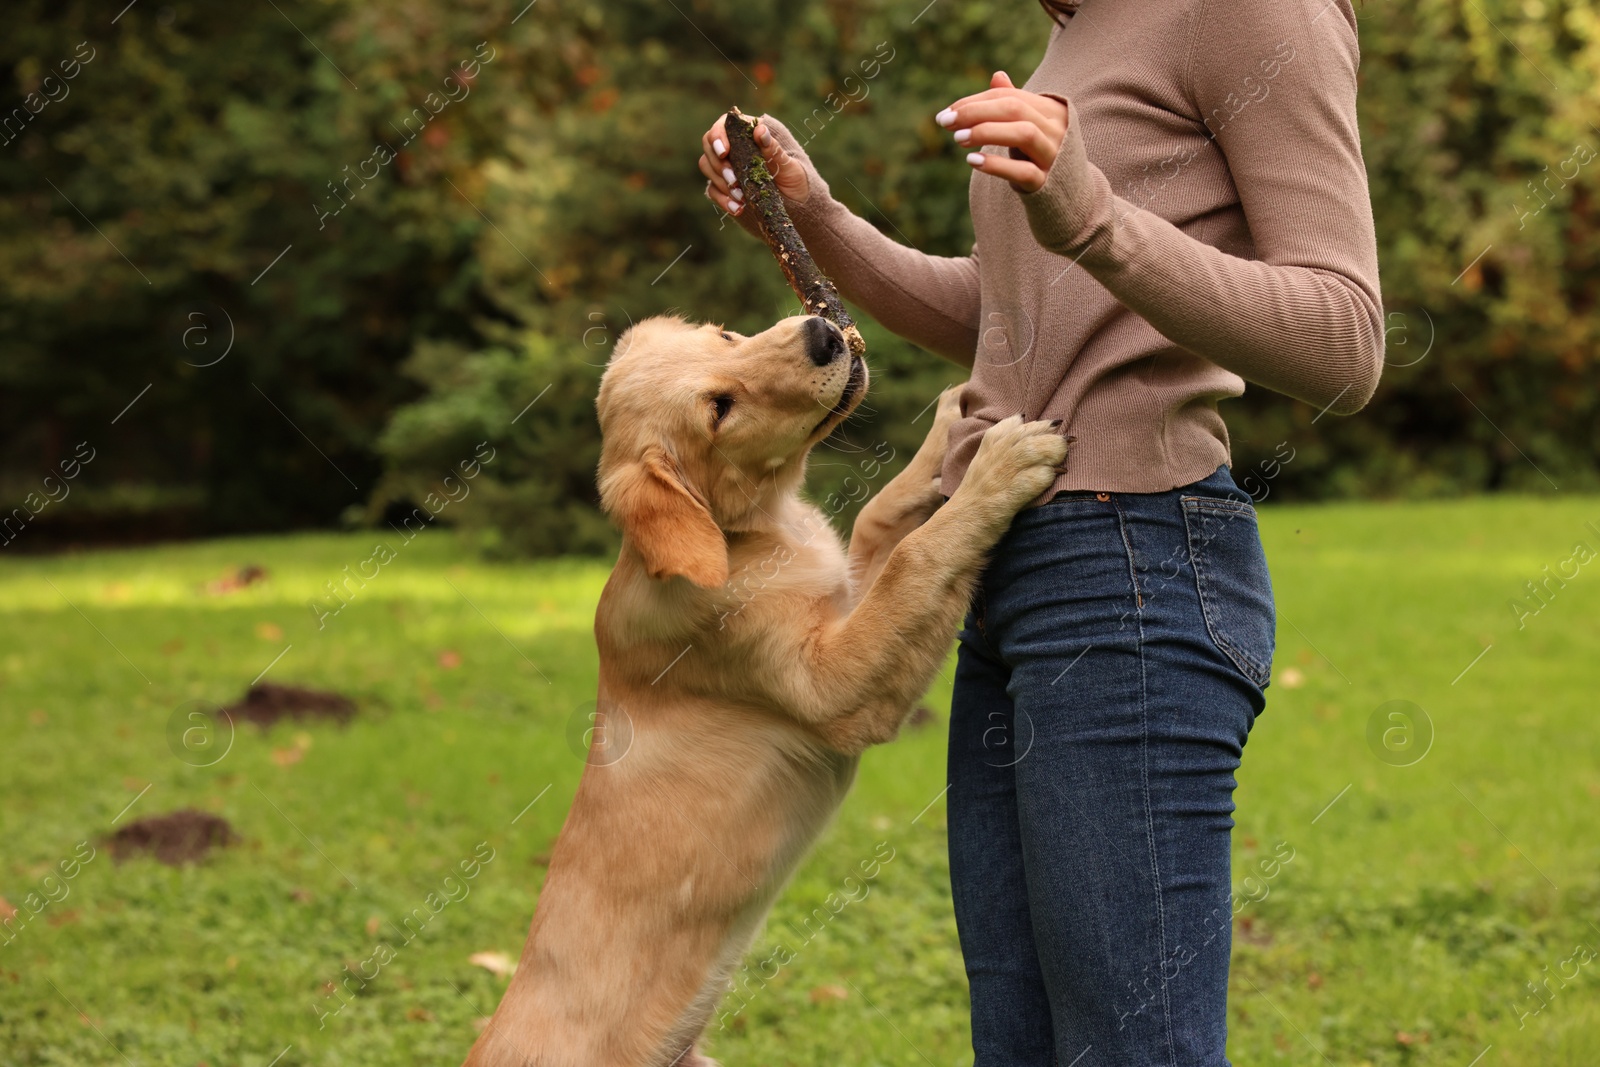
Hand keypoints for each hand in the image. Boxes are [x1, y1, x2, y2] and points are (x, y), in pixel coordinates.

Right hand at [699, 114, 809, 215]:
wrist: (798, 208)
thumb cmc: (797, 181)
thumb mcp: (789, 167)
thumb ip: (773, 150)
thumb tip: (760, 130)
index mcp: (749, 134)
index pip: (723, 125)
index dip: (718, 136)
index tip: (724, 152)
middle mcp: (735, 147)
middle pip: (709, 145)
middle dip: (719, 164)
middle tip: (734, 180)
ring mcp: (727, 167)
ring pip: (707, 166)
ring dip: (721, 182)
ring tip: (741, 197)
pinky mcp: (723, 187)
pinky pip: (712, 190)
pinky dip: (723, 200)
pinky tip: (738, 208)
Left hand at [937, 72, 1069, 192]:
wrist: (1069, 194)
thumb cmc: (1041, 154)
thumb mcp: (1029, 126)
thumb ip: (1014, 103)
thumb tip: (997, 75)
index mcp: (1051, 110)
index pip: (1009, 96)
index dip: (976, 101)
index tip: (948, 112)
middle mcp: (1056, 128)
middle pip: (1014, 109)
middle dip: (976, 112)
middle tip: (946, 122)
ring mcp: (1054, 155)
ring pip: (1023, 134)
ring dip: (987, 132)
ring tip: (958, 138)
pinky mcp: (1047, 182)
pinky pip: (1023, 170)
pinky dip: (996, 164)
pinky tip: (972, 160)